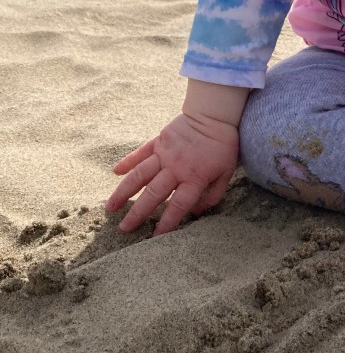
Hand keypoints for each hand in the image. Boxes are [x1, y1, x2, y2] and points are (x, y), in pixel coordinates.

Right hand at [105, 111, 239, 234]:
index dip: (167, 223)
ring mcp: (164, 153)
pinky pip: (140, 153)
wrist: (214, 115)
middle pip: (153, 194)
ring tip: (110, 207)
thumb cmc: (222, 147)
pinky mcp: (158, 140)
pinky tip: (115, 172)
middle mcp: (176, 167)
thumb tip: (195, 213)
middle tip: (123, 228)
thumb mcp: (225, 174)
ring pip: (140, 175)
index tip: (154, 237)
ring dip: (124, 192)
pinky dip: (127, 161)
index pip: (178, 205)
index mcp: (194, 177)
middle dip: (137, 213)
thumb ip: (212, 195)